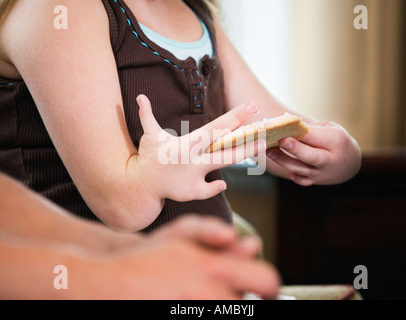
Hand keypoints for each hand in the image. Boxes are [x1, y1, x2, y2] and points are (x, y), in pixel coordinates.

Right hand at [94, 217, 279, 299]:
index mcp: (215, 267)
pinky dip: (207, 310)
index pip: (267, 281)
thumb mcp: (180, 232)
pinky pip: (218, 317)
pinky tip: (191, 304)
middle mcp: (212, 295)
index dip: (271, 288)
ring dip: (226, 306)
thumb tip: (252, 244)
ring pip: (234, 311)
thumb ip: (217, 233)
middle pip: (251, 303)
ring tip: (200, 297)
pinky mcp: (184, 319)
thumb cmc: (146, 258)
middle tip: (230, 295)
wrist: (111, 284)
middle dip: (245, 299)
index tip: (266, 293)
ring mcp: (197, 313)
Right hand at [133, 95, 264, 201]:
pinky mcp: (191, 191)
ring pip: (223, 165)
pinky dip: (215, 187)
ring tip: (260, 147)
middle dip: (246, 139)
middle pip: (226, 147)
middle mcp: (194, 158)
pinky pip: (208, 189)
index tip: (252, 107)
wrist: (141, 185)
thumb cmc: (149, 157)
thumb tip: (140, 97)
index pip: (217, 127)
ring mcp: (194, 176)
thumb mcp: (149, 135)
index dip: (235, 117)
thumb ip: (147, 115)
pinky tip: (222, 184)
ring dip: (242, 155)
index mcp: (188, 143)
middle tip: (264, 130)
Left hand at [267, 121, 360, 185]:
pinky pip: (301, 180)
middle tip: (279, 140)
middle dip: (295, 149)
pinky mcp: (314, 181)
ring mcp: (321, 173)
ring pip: (300, 169)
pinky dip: (292, 175)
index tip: (288, 128)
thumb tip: (284, 124)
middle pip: (310, 156)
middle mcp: (329, 160)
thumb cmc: (335, 140)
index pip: (316, 137)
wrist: (349, 163)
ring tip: (269, 150)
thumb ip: (310, 129)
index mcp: (335, 142)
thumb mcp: (329, 129)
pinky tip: (281, 165)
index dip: (301, 133)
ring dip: (283, 160)